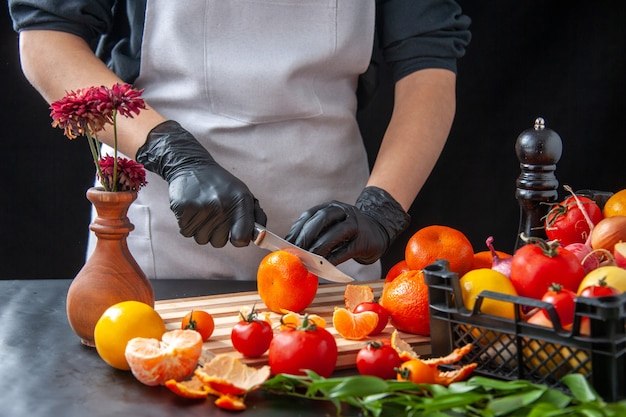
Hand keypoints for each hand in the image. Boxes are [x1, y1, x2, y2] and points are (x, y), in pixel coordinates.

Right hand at [136, 120, 265, 246]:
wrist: (192, 166)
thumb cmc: (221, 185)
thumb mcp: (244, 194)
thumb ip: (256, 216)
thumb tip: (261, 237)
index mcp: (241, 201)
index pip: (241, 238)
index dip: (238, 239)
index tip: (234, 233)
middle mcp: (222, 205)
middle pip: (219, 243)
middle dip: (216, 233)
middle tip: (214, 215)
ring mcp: (201, 207)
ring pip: (201, 239)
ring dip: (201, 230)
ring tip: (202, 211)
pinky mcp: (183, 208)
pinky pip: (186, 232)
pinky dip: (187, 225)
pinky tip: (192, 210)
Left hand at [285, 187, 409, 264]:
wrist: (378, 231)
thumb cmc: (348, 233)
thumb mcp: (332, 225)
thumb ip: (315, 232)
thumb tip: (291, 248)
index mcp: (331, 207)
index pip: (310, 215)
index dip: (297, 229)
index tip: (285, 244)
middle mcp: (344, 211)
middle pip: (323, 219)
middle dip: (307, 235)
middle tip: (295, 251)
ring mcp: (356, 225)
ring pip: (336, 233)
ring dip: (319, 247)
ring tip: (307, 259)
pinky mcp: (364, 241)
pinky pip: (346, 250)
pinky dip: (334, 258)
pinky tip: (324, 266)